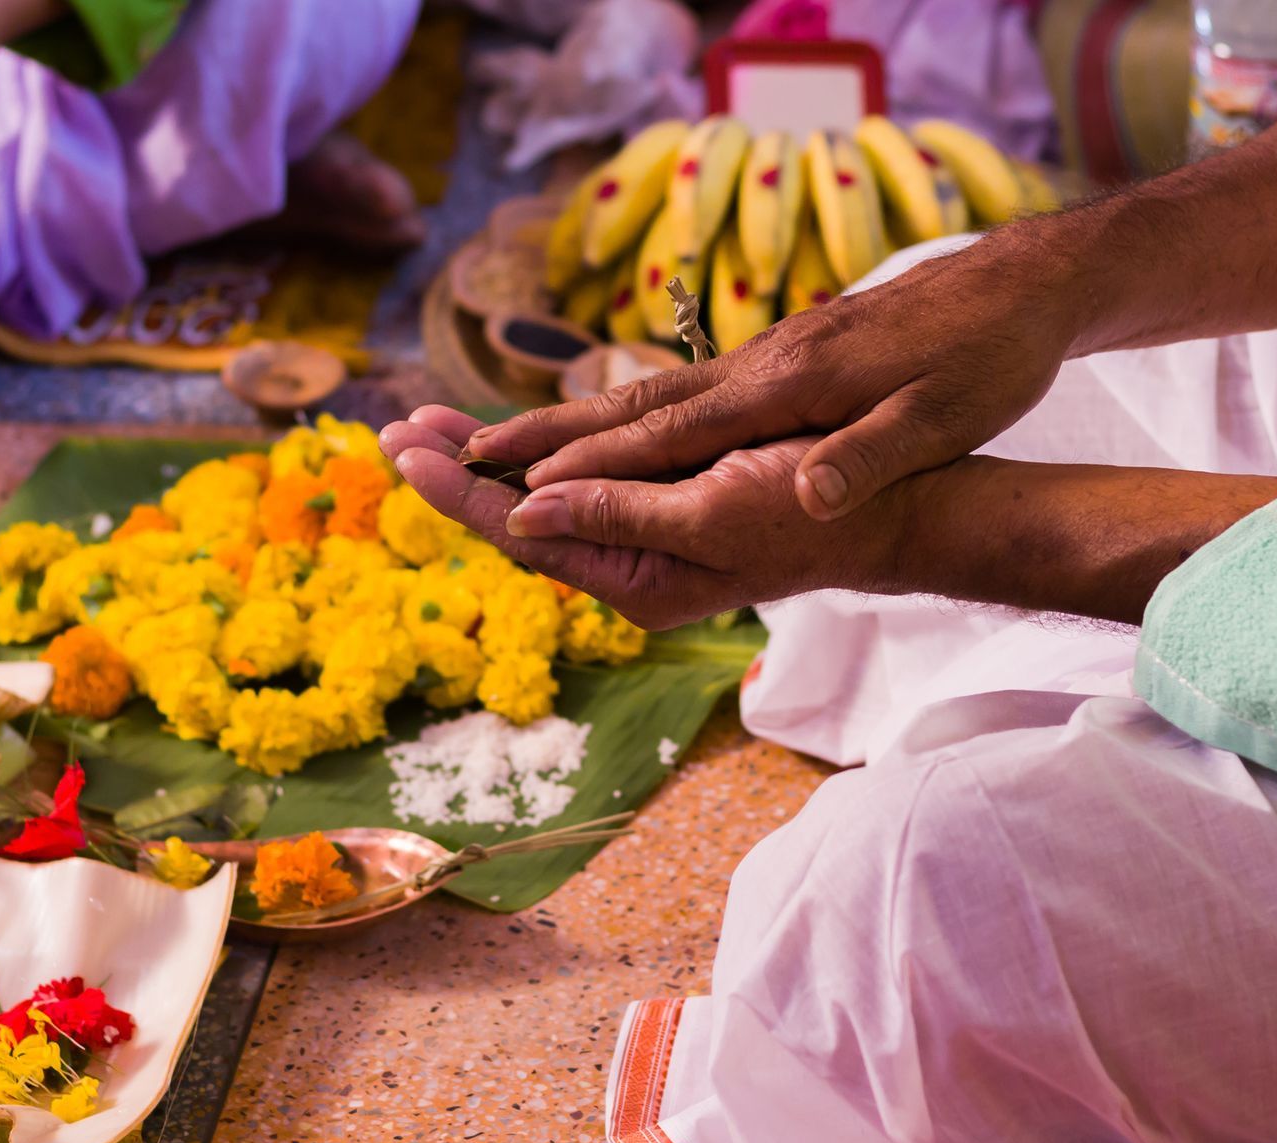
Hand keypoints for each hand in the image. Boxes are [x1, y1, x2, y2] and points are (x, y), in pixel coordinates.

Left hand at [379, 407, 913, 628]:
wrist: (884, 513)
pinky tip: (508, 438)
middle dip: (457, 473)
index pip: (526, 536)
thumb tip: (523, 516)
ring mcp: (647, 539)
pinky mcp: (668, 508)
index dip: (462, 492)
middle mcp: (631, 566)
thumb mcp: (710, 514)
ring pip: (548, 501)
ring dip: (488, 461)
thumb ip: (616, 515)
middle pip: (523, 521)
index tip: (408, 450)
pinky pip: (585, 484)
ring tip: (425, 427)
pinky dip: (540, 455)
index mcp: (636, 581)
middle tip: (391, 429)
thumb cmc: (808, 514)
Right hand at [460, 229, 1082, 520]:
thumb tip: (806, 494)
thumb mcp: (944, 419)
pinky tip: (602, 423)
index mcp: (788, 385)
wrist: (1022, 286)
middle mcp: (760, 363)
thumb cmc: (988, 359)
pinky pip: (680, 391)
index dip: (583, 465)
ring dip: (568, 424)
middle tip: (454, 453)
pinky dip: (623, 412)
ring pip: (645, 397)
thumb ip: (870, 455)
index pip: (665, 436)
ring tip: (497, 444)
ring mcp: (766, 355)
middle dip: (538, 437)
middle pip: (629, 409)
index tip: (505, 486)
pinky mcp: (783, 355)